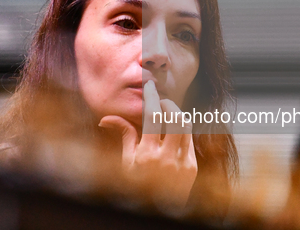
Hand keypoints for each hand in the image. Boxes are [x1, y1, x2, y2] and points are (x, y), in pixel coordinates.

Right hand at [98, 80, 197, 209]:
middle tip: (159, 102)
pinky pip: (190, 140)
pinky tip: (172, 132)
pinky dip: (182, 131)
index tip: (149, 86)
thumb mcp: (126, 163)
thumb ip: (124, 136)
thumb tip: (107, 118)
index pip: (153, 117)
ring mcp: (183, 164)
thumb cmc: (136, 187)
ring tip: (166, 115)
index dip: (152, 97)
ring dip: (177, 115)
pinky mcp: (193, 167)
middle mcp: (167, 159)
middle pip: (176, 118)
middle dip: (168, 104)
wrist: (158, 213)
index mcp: (147, 156)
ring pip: (187, 127)